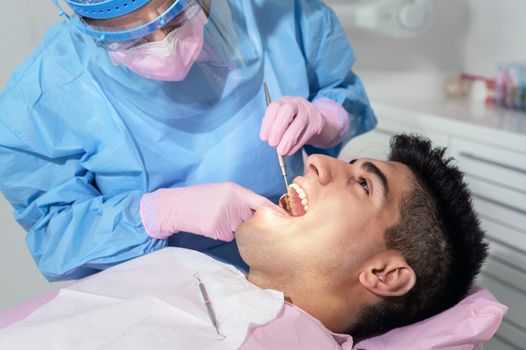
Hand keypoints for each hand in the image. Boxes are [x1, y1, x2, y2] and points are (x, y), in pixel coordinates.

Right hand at [140, 182, 282, 240]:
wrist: (177, 206)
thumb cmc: (201, 198)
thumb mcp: (223, 191)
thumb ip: (242, 200)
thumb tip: (263, 212)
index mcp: (236, 191)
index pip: (262, 202)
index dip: (276, 211)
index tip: (289, 219)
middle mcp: (233, 203)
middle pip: (252, 220)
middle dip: (250, 223)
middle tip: (232, 218)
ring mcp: (225, 218)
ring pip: (240, 231)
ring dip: (233, 229)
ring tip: (216, 218)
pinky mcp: (217, 230)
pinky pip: (228, 237)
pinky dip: (222, 233)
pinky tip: (210, 225)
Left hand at [260, 97, 349, 155]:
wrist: (315, 121)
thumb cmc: (292, 122)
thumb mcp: (281, 120)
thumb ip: (273, 127)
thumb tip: (268, 139)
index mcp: (284, 101)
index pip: (274, 107)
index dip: (267, 123)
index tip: (263, 138)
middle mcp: (296, 103)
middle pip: (287, 111)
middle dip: (278, 129)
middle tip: (272, 144)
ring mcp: (309, 111)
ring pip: (299, 123)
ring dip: (288, 139)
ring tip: (282, 151)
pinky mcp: (318, 122)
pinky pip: (307, 133)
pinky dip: (297, 144)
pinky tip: (290, 151)